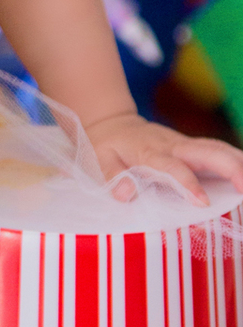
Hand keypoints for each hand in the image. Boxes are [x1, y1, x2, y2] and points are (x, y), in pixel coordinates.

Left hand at [86, 110, 242, 204]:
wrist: (114, 123)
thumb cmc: (106, 146)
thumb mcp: (98, 160)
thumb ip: (112, 176)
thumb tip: (126, 194)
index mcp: (150, 152)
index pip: (172, 168)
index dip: (188, 184)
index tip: (203, 202)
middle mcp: (173, 146)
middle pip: (208, 151)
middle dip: (230, 168)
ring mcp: (186, 145)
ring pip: (218, 149)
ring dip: (239, 163)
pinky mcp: (193, 148)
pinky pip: (219, 151)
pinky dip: (237, 160)